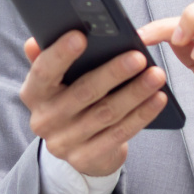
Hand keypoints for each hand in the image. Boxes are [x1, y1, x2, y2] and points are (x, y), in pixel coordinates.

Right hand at [19, 32, 166, 175]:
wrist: (75, 143)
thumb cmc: (69, 94)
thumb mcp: (55, 76)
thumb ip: (48, 54)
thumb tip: (37, 38)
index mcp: (34, 92)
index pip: (43, 71)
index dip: (60, 54)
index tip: (81, 36)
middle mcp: (44, 119)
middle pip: (83, 92)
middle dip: (113, 73)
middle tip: (138, 57)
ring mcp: (64, 143)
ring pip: (106, 113)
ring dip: (135, 93)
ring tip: (156, 75)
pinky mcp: (86, 158)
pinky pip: (119, 134)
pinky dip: (141, 115)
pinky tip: (158, 99)